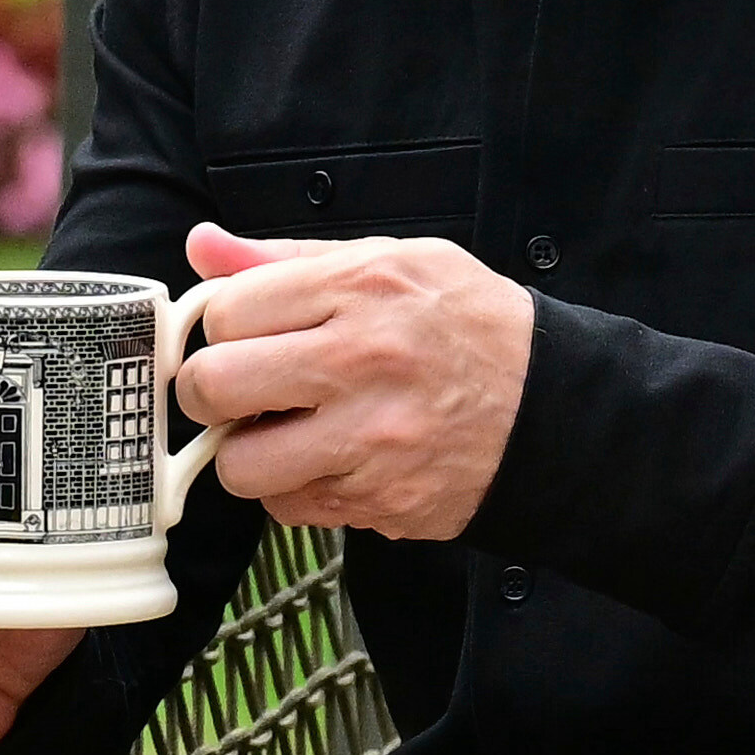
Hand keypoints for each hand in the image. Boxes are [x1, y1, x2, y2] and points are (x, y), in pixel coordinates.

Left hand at [176, 221, 532, 544]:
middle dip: (212, 391)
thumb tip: (203, 246)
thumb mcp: (391, 262)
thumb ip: (288, 260)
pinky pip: (286, 508)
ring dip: (249, 453)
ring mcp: (369, 438)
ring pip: (239, 464)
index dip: (224, 328)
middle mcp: (361, 361)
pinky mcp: (377, 498)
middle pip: (214, 385)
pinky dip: (294, 490)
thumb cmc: (465, 326)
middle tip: (240, 390)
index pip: (227, 312)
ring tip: (286, 431)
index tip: (243, 336)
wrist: (551, 408)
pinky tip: (328, 460)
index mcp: (359, 289)